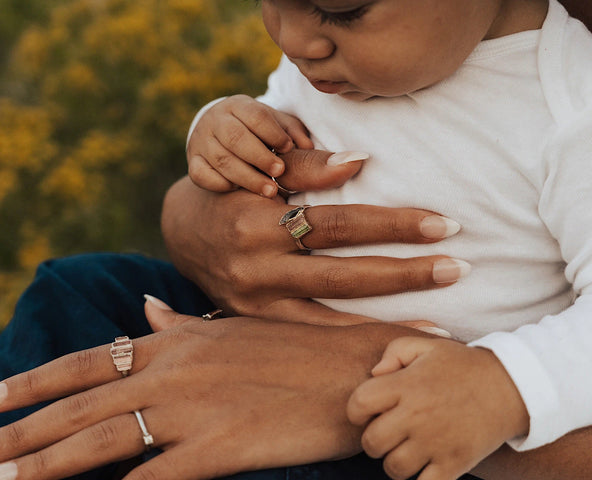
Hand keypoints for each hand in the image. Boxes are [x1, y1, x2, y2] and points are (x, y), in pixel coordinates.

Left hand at [0, 305, 420, 479]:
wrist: (357, 370)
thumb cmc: (296, 350)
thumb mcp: (232, 330)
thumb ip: (182, 325)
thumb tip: (146, 313)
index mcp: (173, 343)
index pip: (84, 362)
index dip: (31, 382)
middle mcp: (172, 371)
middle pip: (78, 405)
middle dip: (18, 433)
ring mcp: (195, 409)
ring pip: (102, 439)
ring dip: (44, 464)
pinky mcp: (223, 446)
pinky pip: (158, 477)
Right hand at [163, 149, 465, 326]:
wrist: (183, 231)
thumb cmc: (231, 190)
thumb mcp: (259, 171)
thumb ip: (307, 167)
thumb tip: (361, 161)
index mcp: (257, 222)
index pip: (338, 224)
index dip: (393, 224)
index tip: (442, 224)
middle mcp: (255, 267)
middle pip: (343, 273)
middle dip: (405, 273)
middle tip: (458, 268)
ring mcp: (254, 302)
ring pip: (329, 314)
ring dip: (387, 318)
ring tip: (441, 323)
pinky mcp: (254, 322)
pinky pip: (309, 335)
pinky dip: (351, 339)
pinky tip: (390, 342)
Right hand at [187, 95, 314, 196]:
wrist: (216, 133)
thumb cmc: (255, 129)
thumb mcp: (275, 123)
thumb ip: (292, 132)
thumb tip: (307, 146)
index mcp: (237, 105)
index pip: (255, 116)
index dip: (273, 133)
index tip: (289, 148)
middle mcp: (215, 120)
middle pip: (235, 138)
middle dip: (260, 157)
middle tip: (280, 172)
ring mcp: (201, 141)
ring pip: (221, 160)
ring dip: (247, 177)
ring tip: (270, 190)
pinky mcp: (193, 162)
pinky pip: (201, 175)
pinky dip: (220, 184)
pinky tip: (238, 190)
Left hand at [347, 337, 529, 479]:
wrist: (512, 386)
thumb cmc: (462, 365)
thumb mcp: (426, 346)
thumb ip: (393, 353)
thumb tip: (373, 374)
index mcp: (406, 385)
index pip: (359, 404)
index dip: (356, 410)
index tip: (367, 411)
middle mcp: (418, 415)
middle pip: (372, 442)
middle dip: (373, 440)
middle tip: (387, 433)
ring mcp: (436, 442)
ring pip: (394, 468)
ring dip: (395, 462)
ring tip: (406, 449)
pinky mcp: (455, 463)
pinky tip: (424, 467)